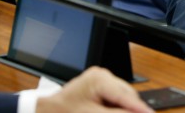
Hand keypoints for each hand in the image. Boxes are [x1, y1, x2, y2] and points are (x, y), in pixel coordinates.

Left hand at [36, 67, 152, 112]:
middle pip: (127, 95)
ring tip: (132, 111)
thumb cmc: (62, 112)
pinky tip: (118, 111)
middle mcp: (102, 75)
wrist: (44, 112)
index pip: (125, 95)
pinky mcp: (99, 87)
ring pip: (123, 96)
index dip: (139, 108)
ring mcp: (101, 79)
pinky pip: (115, 98)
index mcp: (99, 79)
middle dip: (133, 108)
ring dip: (126, 108)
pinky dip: (118, 107)